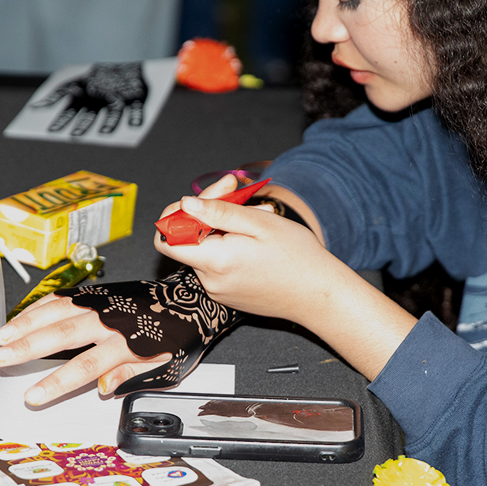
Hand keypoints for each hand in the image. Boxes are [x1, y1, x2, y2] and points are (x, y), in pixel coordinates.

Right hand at [0, 293, 171, 404]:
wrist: (194, 300)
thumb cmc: (182, 337)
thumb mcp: (168, 366)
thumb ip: (133, 376)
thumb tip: (103, 388)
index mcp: (131, 343)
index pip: (87, 366)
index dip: (58, 382)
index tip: (33, 396)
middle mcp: (113, 320)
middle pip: (63, 334)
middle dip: (28, 347)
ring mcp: (105, 303)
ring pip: (58, 310)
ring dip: (27, 322)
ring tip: (1, 336)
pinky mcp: (101, 292)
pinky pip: (66, 297)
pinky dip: (41, 306)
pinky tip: (22, 318)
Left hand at [154, 191, 344, 324]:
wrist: (320, 295)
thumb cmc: (298, 258)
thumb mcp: (260, 223)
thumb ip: (219, 212)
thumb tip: (186, 204)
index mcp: (216, 261)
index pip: (166, 239)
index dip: (174, 216)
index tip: (197, 202)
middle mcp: (211, 280)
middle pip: (188, 240)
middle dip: (207, 212)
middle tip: (235, 190)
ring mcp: (219, 290)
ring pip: (205, 250)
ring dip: (222, 228)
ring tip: (256, 217)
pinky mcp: (229, 294)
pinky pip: (218, 264)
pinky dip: (230, 246)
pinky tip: (255, 238)